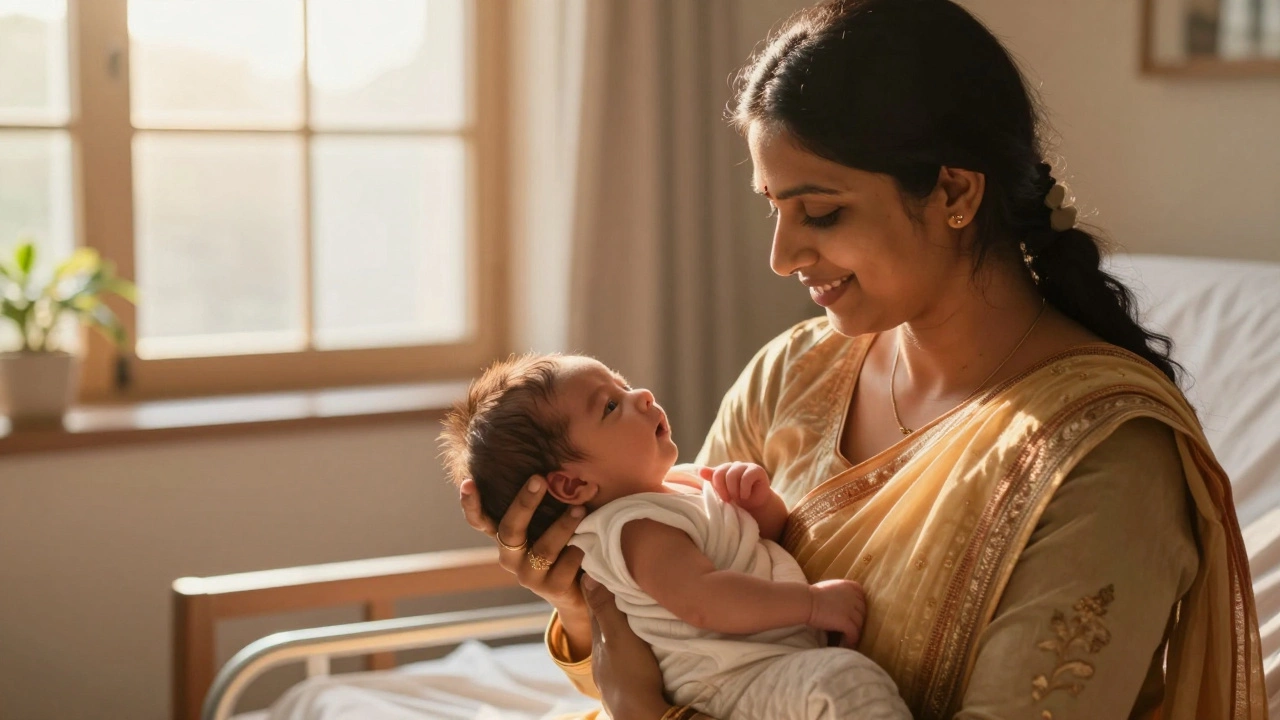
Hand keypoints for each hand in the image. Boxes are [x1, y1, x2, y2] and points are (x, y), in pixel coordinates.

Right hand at [459, 476, 589, 636]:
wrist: (581, 593)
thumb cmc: (562, 547)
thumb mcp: (551, 525)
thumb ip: (552, 505)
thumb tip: (569, 476)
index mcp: (506, 538)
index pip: (480, 521)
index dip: (471, 504)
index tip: (468, 482)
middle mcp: (510, 557)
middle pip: (509, 530)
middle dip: (524, 503)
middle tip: (539, 479)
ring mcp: (528, 575)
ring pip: (543, 549)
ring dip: (563, 526)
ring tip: (579, 509)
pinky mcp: (551, 588)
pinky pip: (564, 565)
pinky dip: (578, 551)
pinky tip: (589, 543)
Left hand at [582, 575, 670, 719]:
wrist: (642, 715)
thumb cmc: (630, 674)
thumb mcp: (618, 636)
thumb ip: (604, 608)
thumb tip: (585, 576)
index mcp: (597, 640)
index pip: (593, 607)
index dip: (597, 588)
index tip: (603, 568)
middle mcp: (600, 656)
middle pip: (604, 624)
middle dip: (610, 607)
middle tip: (622, 587)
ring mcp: (611, 672)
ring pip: (614, 643)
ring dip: (621, 630)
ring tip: (632, 616)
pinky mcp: (625, 684)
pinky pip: (625, 658)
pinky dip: (630, 648)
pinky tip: (638, 650)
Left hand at [699, 462, 775, 510]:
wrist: (754, 505)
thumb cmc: (737, 498)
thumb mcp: (722, 490)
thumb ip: (712, 479)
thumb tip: (700, 470)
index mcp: (724, 469)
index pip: (715, 473)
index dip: (718, 487)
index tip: (723, 498)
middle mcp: (733, 465)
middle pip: (721, 473)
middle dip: (724, 490)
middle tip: (729, 500)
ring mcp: (745, 466)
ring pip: (732, 475)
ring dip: (734, 491)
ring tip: (739, 498)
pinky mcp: (757, 470)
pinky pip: (746, 477)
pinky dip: (744, 490)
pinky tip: (746, 496)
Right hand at [807, 579, 866, 648]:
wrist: (805, 602)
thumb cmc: (811, 594)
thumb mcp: (830, 587)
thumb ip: (841, 592)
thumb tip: (843, 601)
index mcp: (849, 586)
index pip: (861, 596)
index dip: (859, 606)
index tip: (854, 613)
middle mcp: (853, 597)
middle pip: (862, 611)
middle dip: (858, 619)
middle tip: (853, 627)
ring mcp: (851, 610)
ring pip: (860, 623)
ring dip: (856, 631)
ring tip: (850, 637)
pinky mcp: (846, 622)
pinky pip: (854, 633)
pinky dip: (852, 639)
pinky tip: (848, 643)